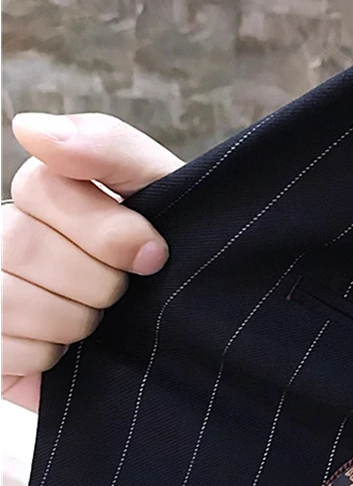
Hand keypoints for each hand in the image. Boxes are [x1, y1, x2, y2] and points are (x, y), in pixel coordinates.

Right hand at [2, 113, 183, 411]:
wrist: (199, 332)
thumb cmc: (179, 257)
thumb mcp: (163, 193)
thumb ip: (109, 148)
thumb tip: (30, 129)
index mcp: (47, 197)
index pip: (38, 186)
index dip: (102, 227)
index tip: (151, 254)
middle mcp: (8, 237)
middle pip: (18, 243)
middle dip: (95, 279)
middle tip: (125, 293)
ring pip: (5, 298)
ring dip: (73, 319)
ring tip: (101, 324)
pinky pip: (1, 348)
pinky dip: (49, 356)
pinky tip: (73, 352)